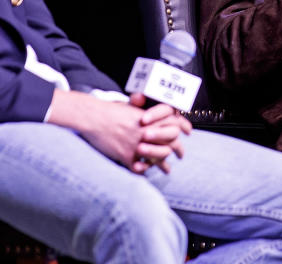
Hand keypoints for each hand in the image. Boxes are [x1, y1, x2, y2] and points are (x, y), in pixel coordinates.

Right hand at [48, 90, 189, 173]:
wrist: (93, 117)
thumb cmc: (109, 111)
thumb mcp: (131, 108)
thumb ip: (144, 115)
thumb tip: (153, 117)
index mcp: (150, 119)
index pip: (174, 124)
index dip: (183, 128)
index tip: (189, 132)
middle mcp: (147, 132)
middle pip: (171, 143)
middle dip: (178, 150)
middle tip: (181, 155)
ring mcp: (137, 145)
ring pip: (158, 158)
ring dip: (163, 165)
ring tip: (167, 170)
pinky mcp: (126, 156)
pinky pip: (139, 168)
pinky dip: (143, 171)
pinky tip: (146, 173)